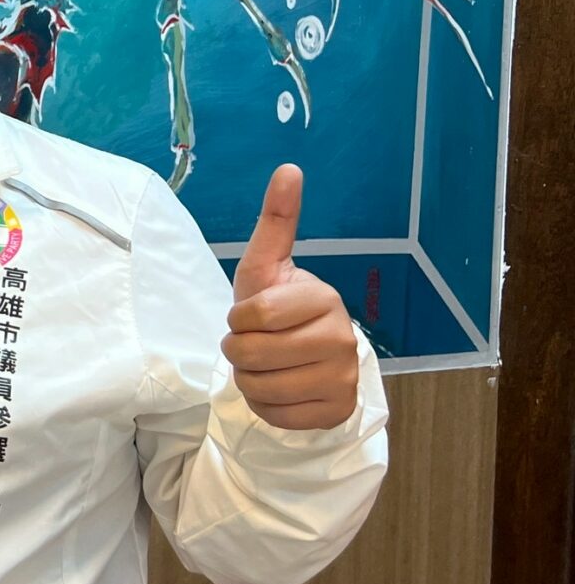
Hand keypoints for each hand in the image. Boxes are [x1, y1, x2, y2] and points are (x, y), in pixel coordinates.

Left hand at [222, 165, 360, 430]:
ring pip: (261, 388)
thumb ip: (276, 222)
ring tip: (266, 366)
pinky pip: (277, 415)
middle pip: (253, 354)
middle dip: (239, 351)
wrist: (303, 361)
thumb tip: (289, 168)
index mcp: (324, 298)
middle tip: (254, 345)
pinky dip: (266, 407)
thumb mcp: (266, 267)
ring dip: (249, 380)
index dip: (239, 319)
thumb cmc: (275, 311)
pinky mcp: (337, 411)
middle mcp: (344, 338)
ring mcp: (345, 377)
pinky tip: (280, 390)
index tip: (250, 316)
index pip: (254, 315)